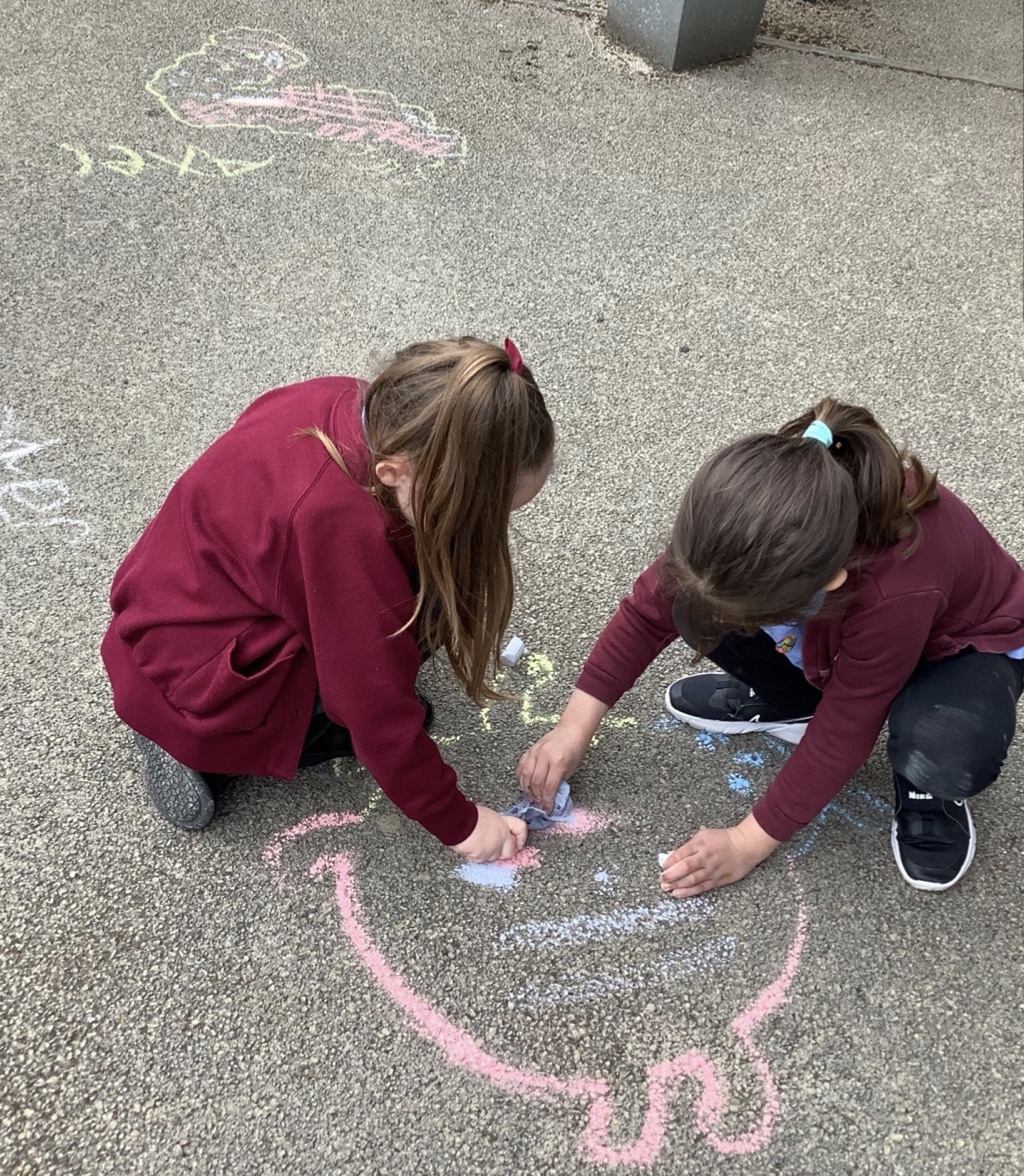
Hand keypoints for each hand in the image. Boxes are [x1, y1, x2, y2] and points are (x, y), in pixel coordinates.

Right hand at [452, 805, 526, 862]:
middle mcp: (502, 838)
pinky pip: (481, 859)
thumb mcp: (489, 816)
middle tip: (494, 847)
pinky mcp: (481, 857)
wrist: (458, 822)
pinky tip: (469, 846)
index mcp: (504, 824)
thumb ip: (497, 827)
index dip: (521, 837)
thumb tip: (496, 833)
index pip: (521, 828)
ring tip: (477, 843)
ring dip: (488, 853)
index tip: (518, 842)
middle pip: (510, 852)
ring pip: (494, 857)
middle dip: (504, 851)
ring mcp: (492, 850)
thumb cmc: (469, 815)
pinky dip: (476, 856)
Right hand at [516, 724, 588, 811]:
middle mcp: (544, 756)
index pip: (549, 787)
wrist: (572, 730)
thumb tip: (550, 797)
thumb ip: (560, 782)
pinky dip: (521, 777)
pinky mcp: (530, 749)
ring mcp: (535, 752)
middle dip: (536, 797)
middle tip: (538, 806)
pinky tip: (524, 784)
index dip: (547, 801)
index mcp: (558, 762)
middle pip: (535, 782)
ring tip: (530, 798)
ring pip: (525, 775)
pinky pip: (521, 765)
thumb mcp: (571, 769)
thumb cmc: (576, 749)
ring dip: (527, 789)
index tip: (547, 810)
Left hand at [660, 816, 779, 897]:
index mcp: (700, 844)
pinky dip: (689, 891)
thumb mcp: (703, 835)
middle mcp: (706, 857)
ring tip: (667, 888)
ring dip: (677, 885)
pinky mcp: (719, 880)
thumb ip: (688, 846)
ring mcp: (712, 870)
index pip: (681, 854)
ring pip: (692, 880)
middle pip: (685, 867)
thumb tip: (672, 856)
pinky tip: (679, 894)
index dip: (670, 862)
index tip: (662, 867)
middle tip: (661, 879)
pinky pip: (702, 887)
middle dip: (671, 875)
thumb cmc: (723, 839)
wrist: (745, 846)